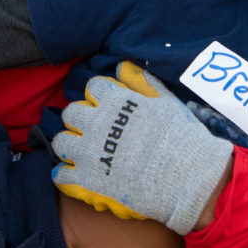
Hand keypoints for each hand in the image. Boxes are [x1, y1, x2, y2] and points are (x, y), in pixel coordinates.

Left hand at [51, 61, 231, 233]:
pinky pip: (61, 175)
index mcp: (114, 101)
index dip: (100, 96)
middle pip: (71, 113)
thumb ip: (141, 82)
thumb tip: (121, 67)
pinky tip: (79, 175)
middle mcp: (95, 123)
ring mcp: (88, 153)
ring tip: (84, 153)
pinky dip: (67, 175)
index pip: (92, 87)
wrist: (186, 176)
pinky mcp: (87, 180)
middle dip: (81, 119)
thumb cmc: (180, 136)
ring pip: (61, 142)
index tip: (108, 106)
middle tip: (95, 130)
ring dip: (70, 145)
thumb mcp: (165, 101)